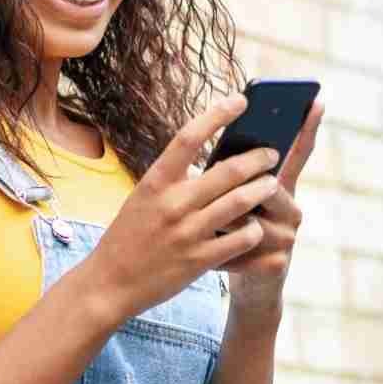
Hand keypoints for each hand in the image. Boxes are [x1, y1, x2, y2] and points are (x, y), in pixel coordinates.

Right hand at [66, 92, 282, 326]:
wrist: (109, 282)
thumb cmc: (128, 237)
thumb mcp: (142, 199)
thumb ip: (173, 182)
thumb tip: (212, 162)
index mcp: (154, 182)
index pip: (188, 137)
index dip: (217, 114)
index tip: (241, 100)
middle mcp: (171, 203)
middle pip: (227, 170)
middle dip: (258, 158)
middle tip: (272, 153)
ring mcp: (186, 232)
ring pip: (241, 202)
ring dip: (263, 190)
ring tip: (273, 184)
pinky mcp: (199, 260)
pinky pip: (241, 239)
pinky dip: (254, 230)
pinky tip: (257, 226)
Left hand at [218, 98, 325, 331]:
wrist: (243, 286)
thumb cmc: (228, 234)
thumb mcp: (227, 201)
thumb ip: (229, 176)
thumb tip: (221, 141)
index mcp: (279, 188)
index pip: (296, 153)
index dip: (307, 128)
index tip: (316, 100)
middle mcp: (291, 209)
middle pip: (270, 185)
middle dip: (241, 187)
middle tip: (220, 185)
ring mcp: (288, 237)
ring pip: (256, 217)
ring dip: (225, 221)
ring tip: (206, 225)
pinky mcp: (277, 263)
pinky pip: (249, 248)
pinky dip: (225, 248)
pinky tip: (212, 254)